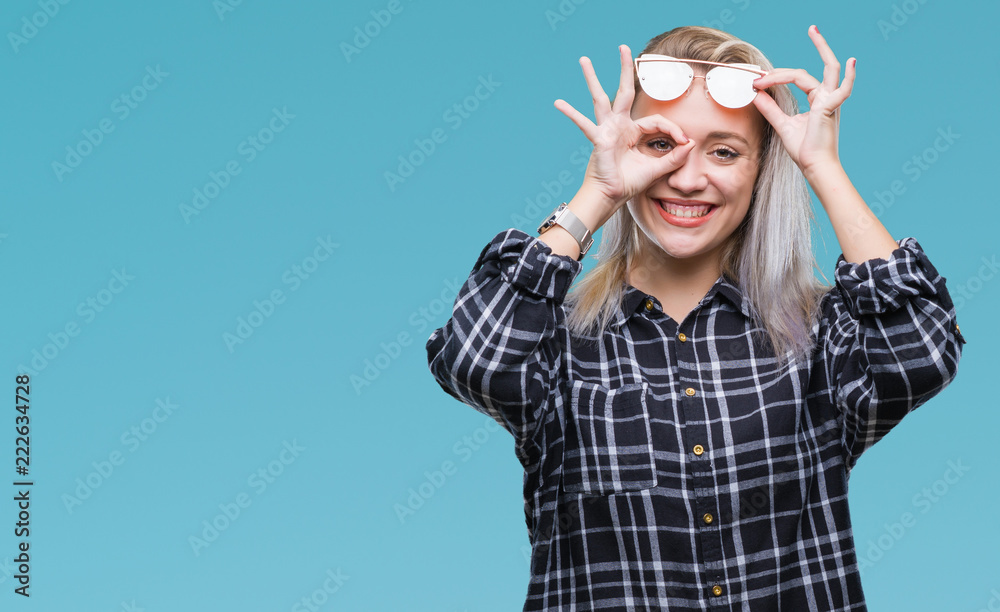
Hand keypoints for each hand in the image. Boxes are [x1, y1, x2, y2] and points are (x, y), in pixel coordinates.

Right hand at [554, 45, 696, 214]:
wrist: (611, 197)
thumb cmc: (630, 183)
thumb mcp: (658, 169)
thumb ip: (675, 157)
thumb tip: (691, 143)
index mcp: (633, 132)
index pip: (656, 120)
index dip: (672, 129)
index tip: (684, 141)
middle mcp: (619, 126)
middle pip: (624, 91)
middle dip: (625, 69)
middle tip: (623, 47)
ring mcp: (606, 130)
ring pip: (600, 98)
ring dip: (592, 78)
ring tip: (584, 60)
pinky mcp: (598, 139)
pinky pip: (584, 124)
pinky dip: (571, 113)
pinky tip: (558, 103)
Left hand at [750, 25, 855, 177]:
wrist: (814, 167)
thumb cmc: (804, 149)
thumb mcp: (782, 125)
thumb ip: (770, 109)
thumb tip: (755, 94)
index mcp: (817, 100)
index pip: (798, 78)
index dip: (776, 77)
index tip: (756, 81)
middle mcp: (826, 97)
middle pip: (820, 66)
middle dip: (819, 45)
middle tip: (812, 27)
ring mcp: (831, 101)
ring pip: (825, 70)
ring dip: (822, 50)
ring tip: (815, 32)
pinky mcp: (831, 109)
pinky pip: (842, 89)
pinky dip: (849, 76)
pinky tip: (851, 62)